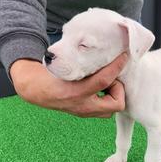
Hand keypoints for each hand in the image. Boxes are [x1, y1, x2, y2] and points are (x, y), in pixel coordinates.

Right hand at [10, 53, 127, 117]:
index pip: (104, 80)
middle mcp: (83, 106)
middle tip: (111, 77)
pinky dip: (107, 98)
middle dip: (118, 89)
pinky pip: (104, 109)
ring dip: (113, 94)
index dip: (116, 66)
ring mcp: (85, 112)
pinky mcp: (86, 113)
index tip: (124, 56)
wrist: (36, 90)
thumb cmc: (50, 74)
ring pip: (111, 108)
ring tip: (105, 82)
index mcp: (76, 92)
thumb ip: (84, 60)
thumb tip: (104, 48)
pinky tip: (100, 87)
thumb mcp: (65, 64)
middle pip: (116, 104)